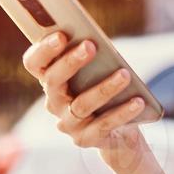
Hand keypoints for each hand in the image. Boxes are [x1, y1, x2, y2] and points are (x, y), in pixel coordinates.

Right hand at [22, 31, 145, 164]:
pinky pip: (104, 124)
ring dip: (104, 88)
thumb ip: (92, 55)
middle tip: (91, 45)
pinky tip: (138, 101)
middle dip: (71, 62)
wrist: (119, 130)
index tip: (61, 34)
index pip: (34, 63)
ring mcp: (68, 123)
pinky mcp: (85, 139)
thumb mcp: (98, 70)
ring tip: (125, 74)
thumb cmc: (106, 88)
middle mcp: (54, 102)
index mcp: (51, 80)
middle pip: (53, 81)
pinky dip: (122, 112)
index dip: (43, 49)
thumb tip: (96, 40)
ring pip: (82, 105)